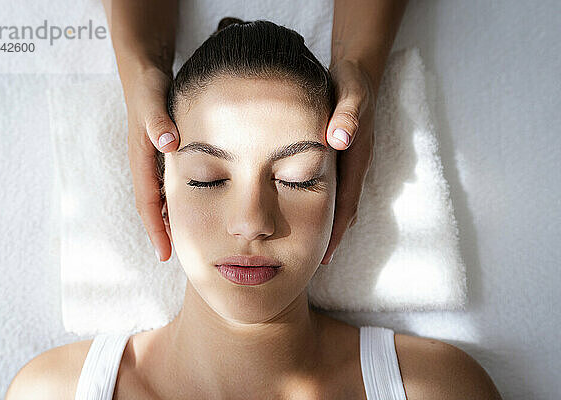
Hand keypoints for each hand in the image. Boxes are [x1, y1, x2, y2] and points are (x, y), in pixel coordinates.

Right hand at [124, 65, 178, 260]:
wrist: (142, 72)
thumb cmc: (147, 86)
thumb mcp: (151, 100)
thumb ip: (158, 121)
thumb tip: (169, 143)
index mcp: (140, 158)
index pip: (147, 202)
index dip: (156, 229)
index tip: (165, 254)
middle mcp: (144, 164)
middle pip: (152, 206)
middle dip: (162, 232)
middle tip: (177, 258)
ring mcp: (152, 160)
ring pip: (160, 198)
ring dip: (169, 219)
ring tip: (185, 242)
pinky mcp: (161, 153)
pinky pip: (166, 184)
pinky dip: (176, 200)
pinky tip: (190, 208)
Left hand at [321, 59, 375, 264]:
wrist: (356, 71)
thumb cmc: (350, 81)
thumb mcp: (350, 91)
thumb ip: (347, 113)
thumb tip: (340, 138)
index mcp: (356, 158)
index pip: (347, 203)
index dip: (336, 232)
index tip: (324, 257)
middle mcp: (353, 166)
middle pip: (343, 210)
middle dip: (331, 238)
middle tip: (313, 264)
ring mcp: (348, 164)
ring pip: (338, 202)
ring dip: (327, 225)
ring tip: (309, 249)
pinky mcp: (339, 158)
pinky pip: (332, 189)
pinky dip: (320, 205)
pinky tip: (304, 212)